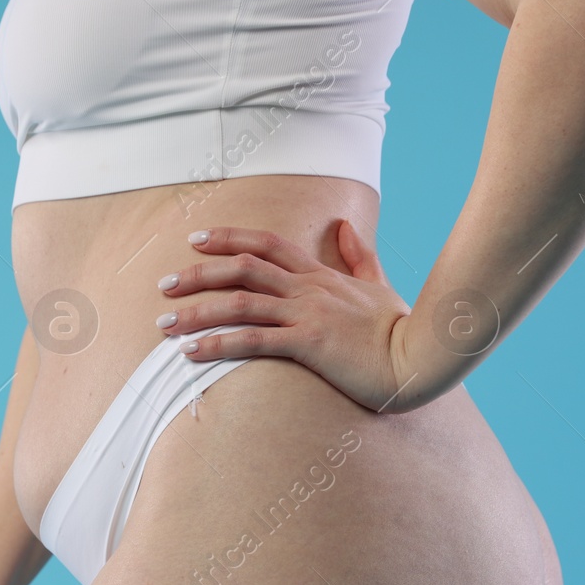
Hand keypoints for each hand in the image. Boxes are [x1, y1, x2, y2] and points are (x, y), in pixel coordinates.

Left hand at [156, 220, 418, 411]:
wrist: (421, 359)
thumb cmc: (400, 330)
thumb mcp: (378, 286)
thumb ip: (360, 255)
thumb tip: (346, 224)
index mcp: (321, 274)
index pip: (266, 243)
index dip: (228, 238)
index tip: (194, 241)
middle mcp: (309, 288)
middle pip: (242, 268)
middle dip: (197, 274)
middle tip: (163, 285)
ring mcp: (308, 313)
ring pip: (240, 303)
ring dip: (196, 312)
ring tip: (164, 325)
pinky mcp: (310, 343)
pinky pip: (254, 340)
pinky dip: (218, 344)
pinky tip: (190, 354)